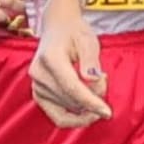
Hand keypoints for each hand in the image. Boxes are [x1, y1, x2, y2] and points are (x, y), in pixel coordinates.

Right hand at [31, 6, 111, 127]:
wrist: (58, 27)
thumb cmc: (75, 32)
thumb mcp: (88, 40)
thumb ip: (91, 60)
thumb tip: (93, 80)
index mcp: (50, 58)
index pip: (72, 88)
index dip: (91, 103)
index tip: (107, 112)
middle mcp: (39, 74)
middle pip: (71, 100)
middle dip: (93, 99)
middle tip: (103, 79)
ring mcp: (36, 85)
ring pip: (66, 111)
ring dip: (85, 106)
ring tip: (94, 85)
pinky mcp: (38, 94)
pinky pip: (57, 116)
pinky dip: (75, 116)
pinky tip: (88, 106)